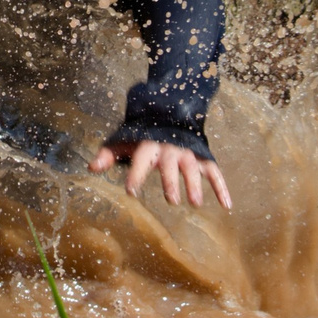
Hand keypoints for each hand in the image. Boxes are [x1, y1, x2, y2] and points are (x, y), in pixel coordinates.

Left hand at [93, 139, 232, 210]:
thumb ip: (108, 154)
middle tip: (172, 201)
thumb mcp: (124, 140)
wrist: (172, 112)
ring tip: (195, 203)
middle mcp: (170, 148)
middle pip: (170, 166)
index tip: (130, 191)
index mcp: (149, 145)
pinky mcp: (204, 158)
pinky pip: (215, 172)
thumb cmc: (143, 134)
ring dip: (195, 185)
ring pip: (192, 168)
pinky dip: (221, 187)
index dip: (135, 174)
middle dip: (171, 182)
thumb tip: (91, 167)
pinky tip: (226, 205)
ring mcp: (189, 152)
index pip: (141, 159)